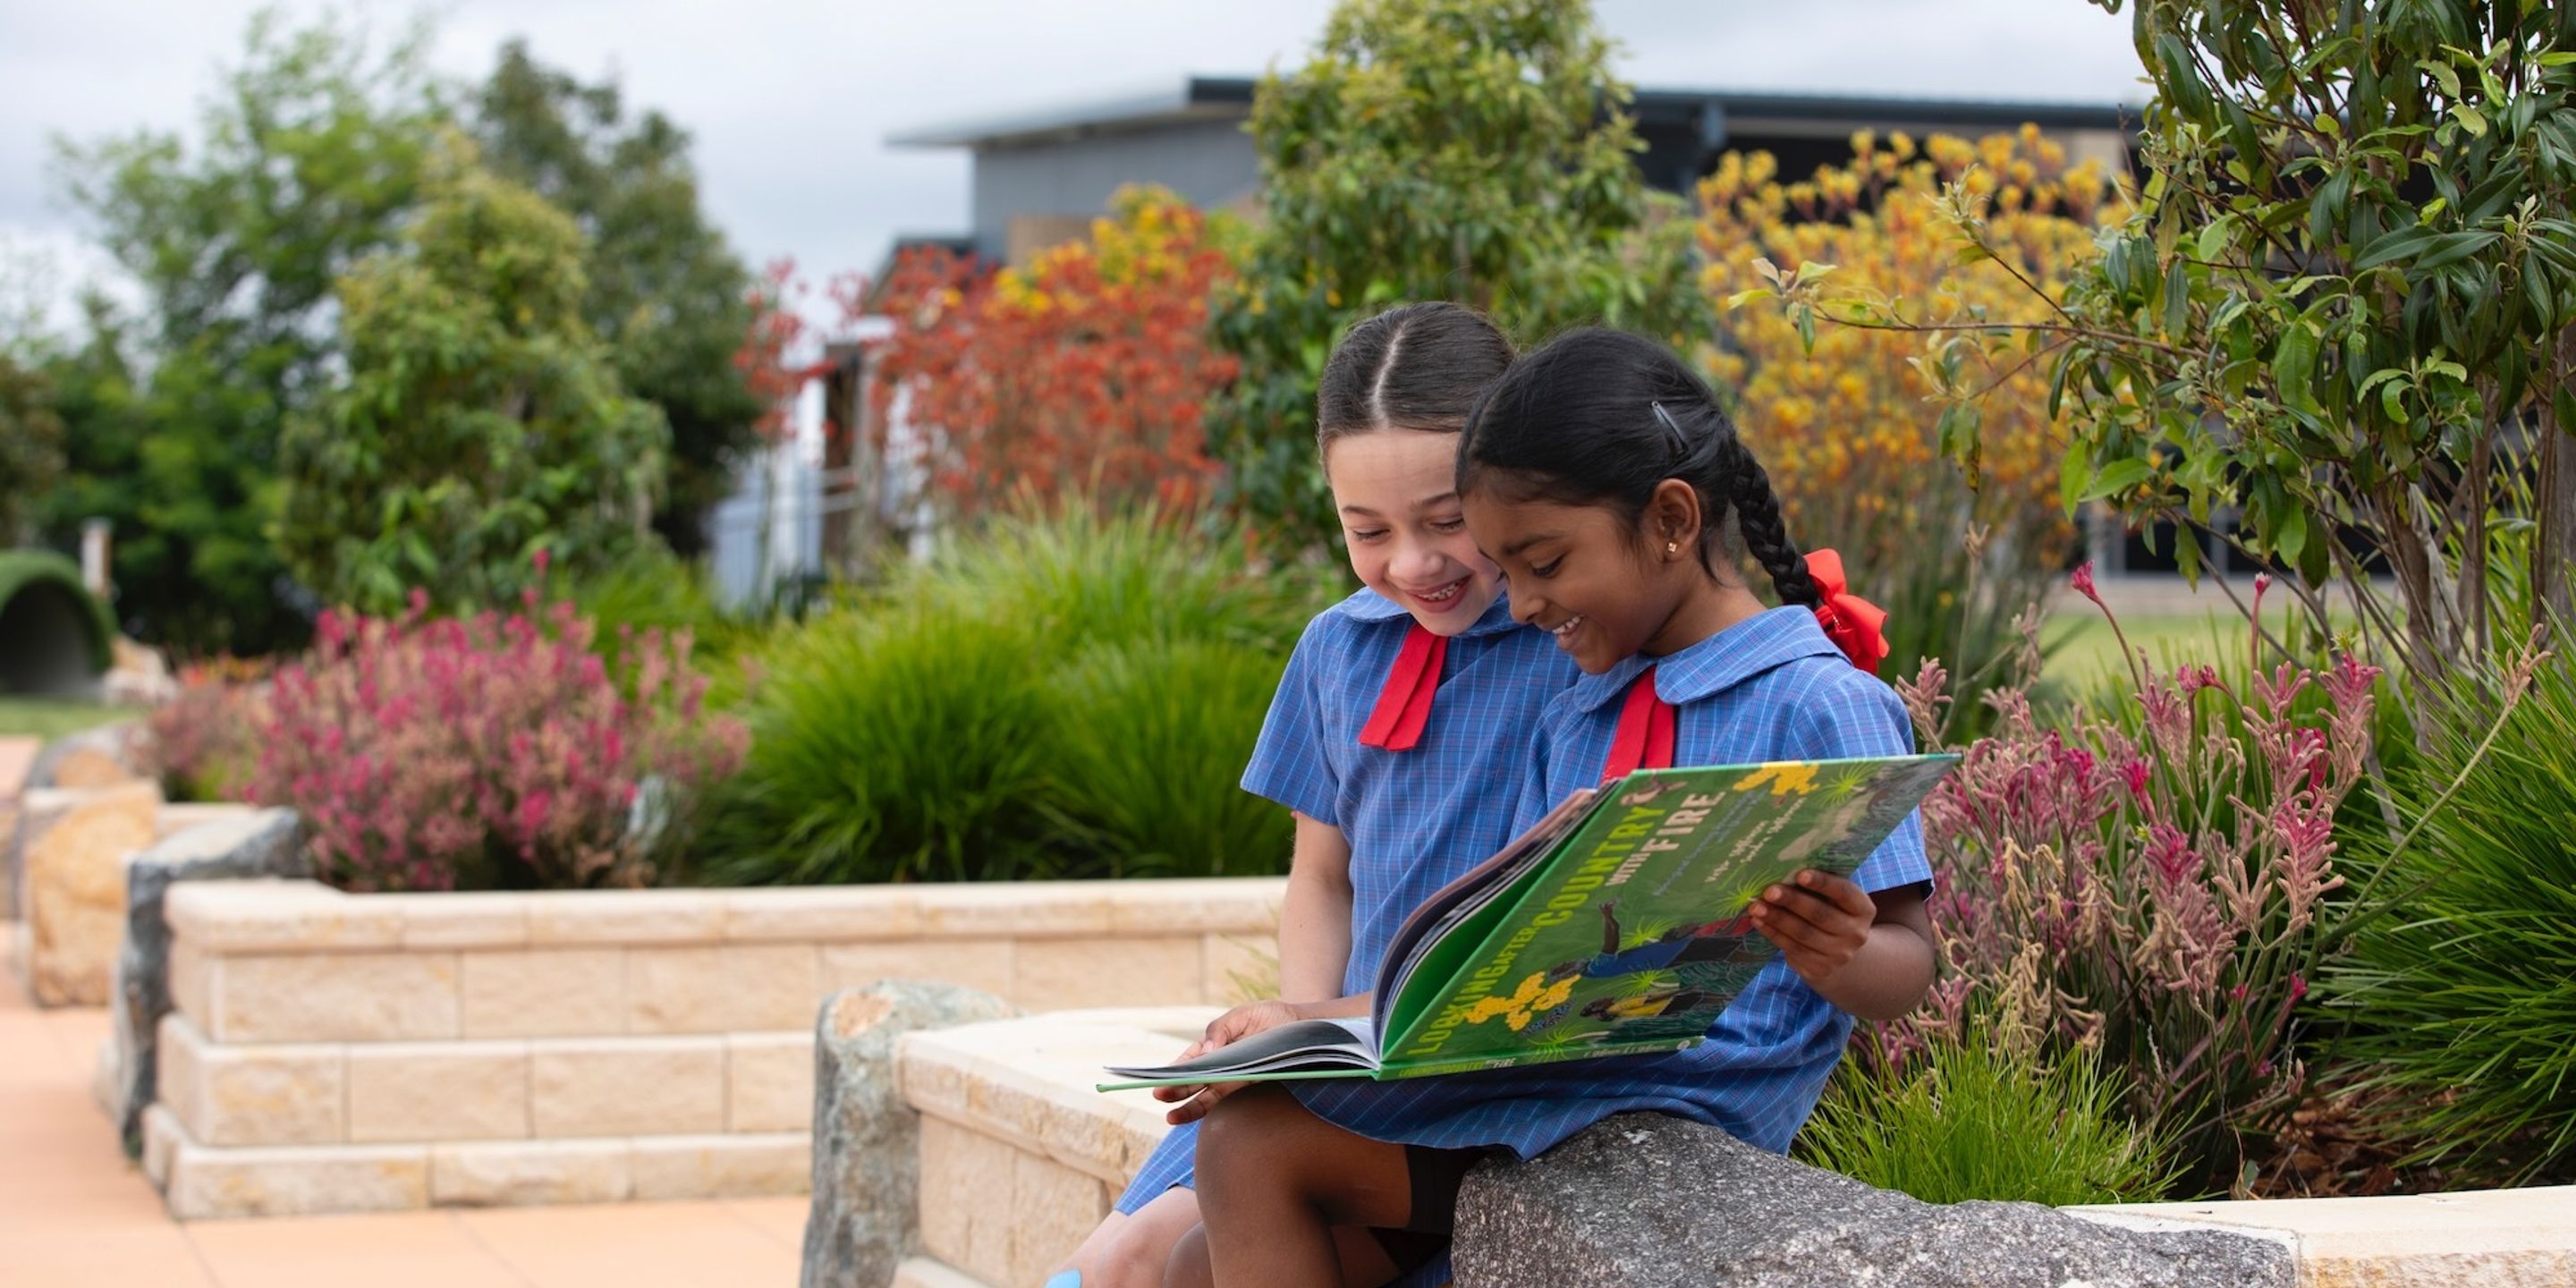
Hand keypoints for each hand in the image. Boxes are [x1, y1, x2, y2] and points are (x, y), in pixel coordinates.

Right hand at [1150, 999, 1305, 1124]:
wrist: (1303, 1026)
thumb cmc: (1272, 1017)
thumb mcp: (1243, 1015)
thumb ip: (1220, 1029)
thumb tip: (1205, 1051)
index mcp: (1215, 1044)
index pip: (1190, 1059)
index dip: (1173, 1069)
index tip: (1156, 1079)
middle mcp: (1221, 1063)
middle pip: (1194, 1079)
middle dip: (1176, 1089)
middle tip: (1158, 1096)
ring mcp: (1234, 1076)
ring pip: (1206, 1093)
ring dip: (1188, 1105)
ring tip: (1170, 1117)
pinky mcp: (1249, 1084)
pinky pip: (1226, 1096)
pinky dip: (1209, 1104)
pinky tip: (1194, 1113)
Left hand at [1749, 870, 1875, 987]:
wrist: (1836, 952)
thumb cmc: (1830, 912)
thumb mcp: (1833, 899)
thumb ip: (1818, 886)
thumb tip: (1784, 868)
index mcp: (1863, 909)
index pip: (1845, 893)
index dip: (1823, 883)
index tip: (1800, 874)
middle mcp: (1856, 934)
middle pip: (1821, 915)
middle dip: (1792, 901)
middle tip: (1769, 891)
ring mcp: (1839, 955)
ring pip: (1803, 934)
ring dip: (1776, 919)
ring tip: (1756, 907)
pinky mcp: (1820, 969)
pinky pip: (1792, 948)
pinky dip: (1772, 934)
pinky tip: (1758, 922)